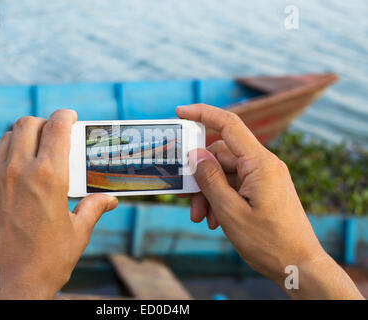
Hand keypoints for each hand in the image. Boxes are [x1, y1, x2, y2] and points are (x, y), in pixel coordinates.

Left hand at [0, 110, 117, 298]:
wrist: (5, 288)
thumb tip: (111, 199)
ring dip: (24, 136)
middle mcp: (18, 170)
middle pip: (27, 124)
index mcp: (48, 176)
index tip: (71, 116)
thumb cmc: (46, 262)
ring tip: (36, 151)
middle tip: (55, 134)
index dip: (66, 115)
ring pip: (7, 138)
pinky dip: (8, 155)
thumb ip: (94, 208)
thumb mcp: (77, 233)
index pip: (56, 126)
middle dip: (44, 122)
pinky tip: (18, 173)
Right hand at [177, 104, 362, 299]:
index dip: (203, 113)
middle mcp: (264, 164)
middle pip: (221, 156)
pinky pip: (236, 184)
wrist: (299, 266)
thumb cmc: (268, 241)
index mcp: (259, 163)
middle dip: (201, 177)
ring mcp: (265, 177)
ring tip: (203, 218)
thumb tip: (196, 154)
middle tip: (189, 203)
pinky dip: (222, 198)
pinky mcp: (264, 189)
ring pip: (225, 173)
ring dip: (210, 193)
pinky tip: (216, 220)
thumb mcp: (230, 211)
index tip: (180, 111)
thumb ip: (210, 179)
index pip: (229, 124)